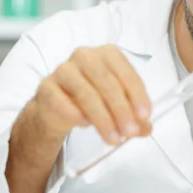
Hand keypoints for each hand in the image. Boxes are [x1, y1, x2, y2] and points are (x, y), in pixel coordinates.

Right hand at [32, 45, 151, 144]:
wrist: (57, 107)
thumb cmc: (93, 98)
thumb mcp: (117, 105)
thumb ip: (133, 115)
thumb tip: (146, 128)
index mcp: (108, 54)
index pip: (126, 72)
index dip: (137, 95)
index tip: (144, 117)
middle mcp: (85, 56)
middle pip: (106, 82)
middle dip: (121, 109)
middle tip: (130, 132)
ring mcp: (63, 70)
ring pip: (86, 93)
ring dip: (102, 118)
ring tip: (113, 138)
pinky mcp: (46, 88)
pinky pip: (61, 102)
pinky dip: (76, 115)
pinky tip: (86, 125)